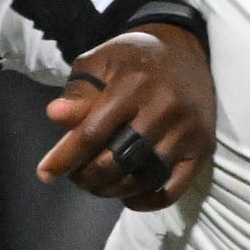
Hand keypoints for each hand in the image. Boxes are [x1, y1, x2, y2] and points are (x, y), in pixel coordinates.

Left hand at [41, 23, 215, 205]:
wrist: (184, 49)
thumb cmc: (132, 58)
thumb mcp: (98, 63)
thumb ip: (78, 92)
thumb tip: (55, 117)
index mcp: (133, 86)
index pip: (92, 133)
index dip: (66, 158)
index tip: (46, 173)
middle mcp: (163, 109)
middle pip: (118, 160)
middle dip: (89, 176)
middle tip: (76, 178)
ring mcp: (187, 131)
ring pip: (144, 176)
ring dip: (115, 189)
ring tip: (98, 186)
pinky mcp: (203, 147)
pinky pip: (176, 186)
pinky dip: (151, 200)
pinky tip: (130, 199)